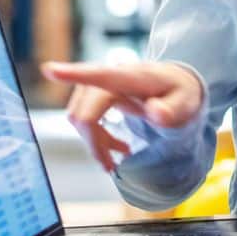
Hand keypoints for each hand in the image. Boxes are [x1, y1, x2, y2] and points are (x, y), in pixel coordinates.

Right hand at [42, 60, 204, 172]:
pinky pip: (82, 117)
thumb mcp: (186, 104)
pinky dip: (93, 136)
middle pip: (85, 112)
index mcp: (133, 77)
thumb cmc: (180, 93)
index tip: (50, 69)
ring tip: (119, 155)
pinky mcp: (96, 91)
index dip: (74, 74)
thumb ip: (172, 111)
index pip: (101, 75)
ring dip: (94, 141)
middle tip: (112, 166)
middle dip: (94, 142)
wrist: (177, 86)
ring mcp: (101, 83)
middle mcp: (112, 76)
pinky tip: (113, 147)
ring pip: (80, 117)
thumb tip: (155, 114)